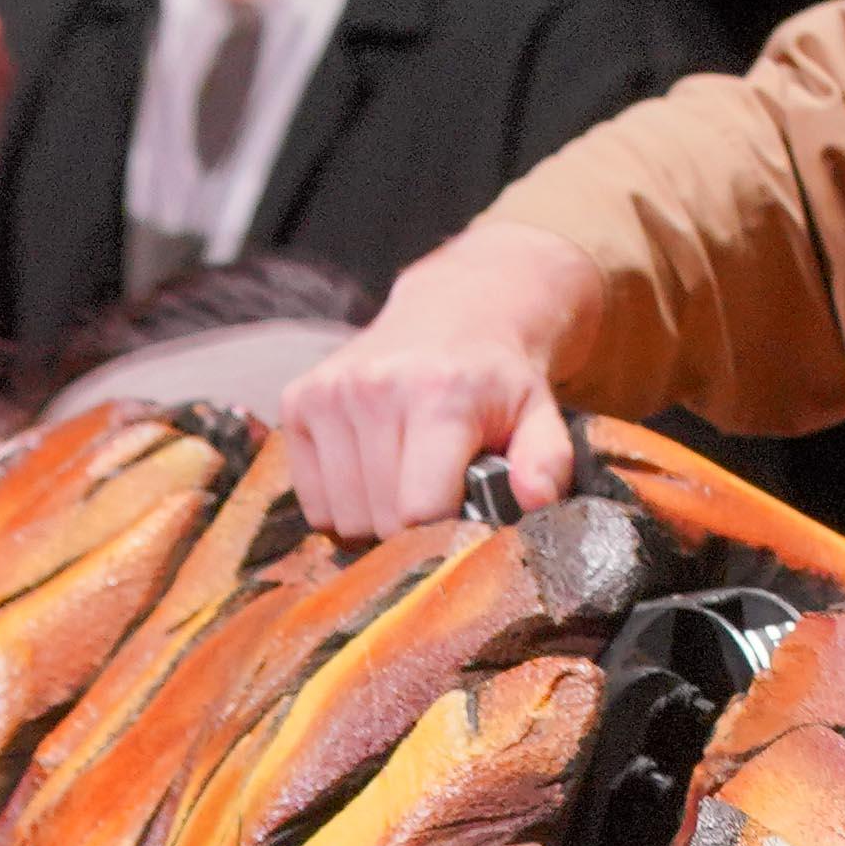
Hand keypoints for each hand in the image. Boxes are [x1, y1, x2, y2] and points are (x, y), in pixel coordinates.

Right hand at [276, 223, 596, 533]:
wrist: (454, 311)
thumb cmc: (496, 380)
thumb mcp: (540, 414)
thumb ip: (546, 461)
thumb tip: (534, 500)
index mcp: (438, 395)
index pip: (420, 510)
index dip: (444, 534)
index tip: (462, 523)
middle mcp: (373, 389)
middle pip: (382, 520)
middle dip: (414, 531)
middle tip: (439, 499)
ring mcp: (329, 394)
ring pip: (344, 519)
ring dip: (376, 520)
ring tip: (407, 483)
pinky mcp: (298, 401)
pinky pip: (313, 502)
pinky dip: (342, 506)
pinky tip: (373, 475)